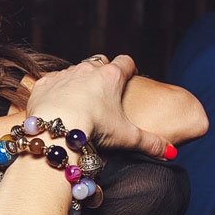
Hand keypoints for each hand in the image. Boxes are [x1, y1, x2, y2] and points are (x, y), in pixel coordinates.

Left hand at [26, 56, 169, 158]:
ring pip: (74, 71)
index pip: (126, 62)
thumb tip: (170, 152)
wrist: (56, 128)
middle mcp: (88, 69)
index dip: (130, 69)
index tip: (130, 77)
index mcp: (112, 76)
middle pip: (100, 62)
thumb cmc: (94, 129)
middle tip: (104, 92)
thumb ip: (150, 143)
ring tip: (79, 102)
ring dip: (78, 82)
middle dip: (103, 72)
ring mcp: (65, 74)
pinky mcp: (44, 83)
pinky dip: (55, 91)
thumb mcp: (127, 137)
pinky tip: (56, 106)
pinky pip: (52, 81)